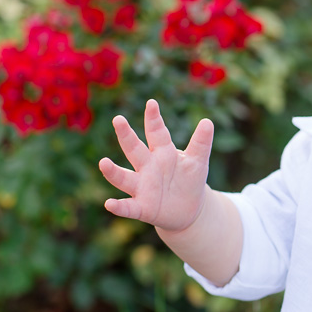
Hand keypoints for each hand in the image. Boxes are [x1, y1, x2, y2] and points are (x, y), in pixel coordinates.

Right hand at [99, 99, 213, 231]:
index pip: (157, 133)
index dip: (154, 119)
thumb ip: (201, 143)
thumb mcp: (198, 161)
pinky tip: (110, 204)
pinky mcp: (141, 207)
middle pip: (134, 149)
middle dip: (126, 136)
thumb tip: (207, 121)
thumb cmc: (190, 180)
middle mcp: (147, 167)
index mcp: (162, 153)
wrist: (189, 209)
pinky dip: (119, 206)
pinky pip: (127, 207)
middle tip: (118, 119)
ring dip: (113, 171)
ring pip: (124, 177)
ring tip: (103, 162)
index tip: (152, 103)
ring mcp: (142, 187)